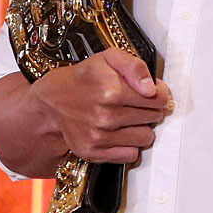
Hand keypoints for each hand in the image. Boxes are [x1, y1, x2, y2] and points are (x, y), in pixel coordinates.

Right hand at [32, 47, 172, 163]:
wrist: (53, 101)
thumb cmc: (85, 78)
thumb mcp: (109, 58)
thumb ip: (135, 66)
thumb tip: (151, 88)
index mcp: (111, 90)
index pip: (158, 98)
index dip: (159, 93)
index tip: (151, 92)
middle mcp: (105, 116)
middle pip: (154, 117)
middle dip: (150, 109)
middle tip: (136, 103)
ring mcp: (98, 136)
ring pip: (146, 137)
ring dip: (142, 128)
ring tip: (129, 117)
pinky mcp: (93, 152)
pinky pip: (130, 154)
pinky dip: (129, 144)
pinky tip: (120, 132)